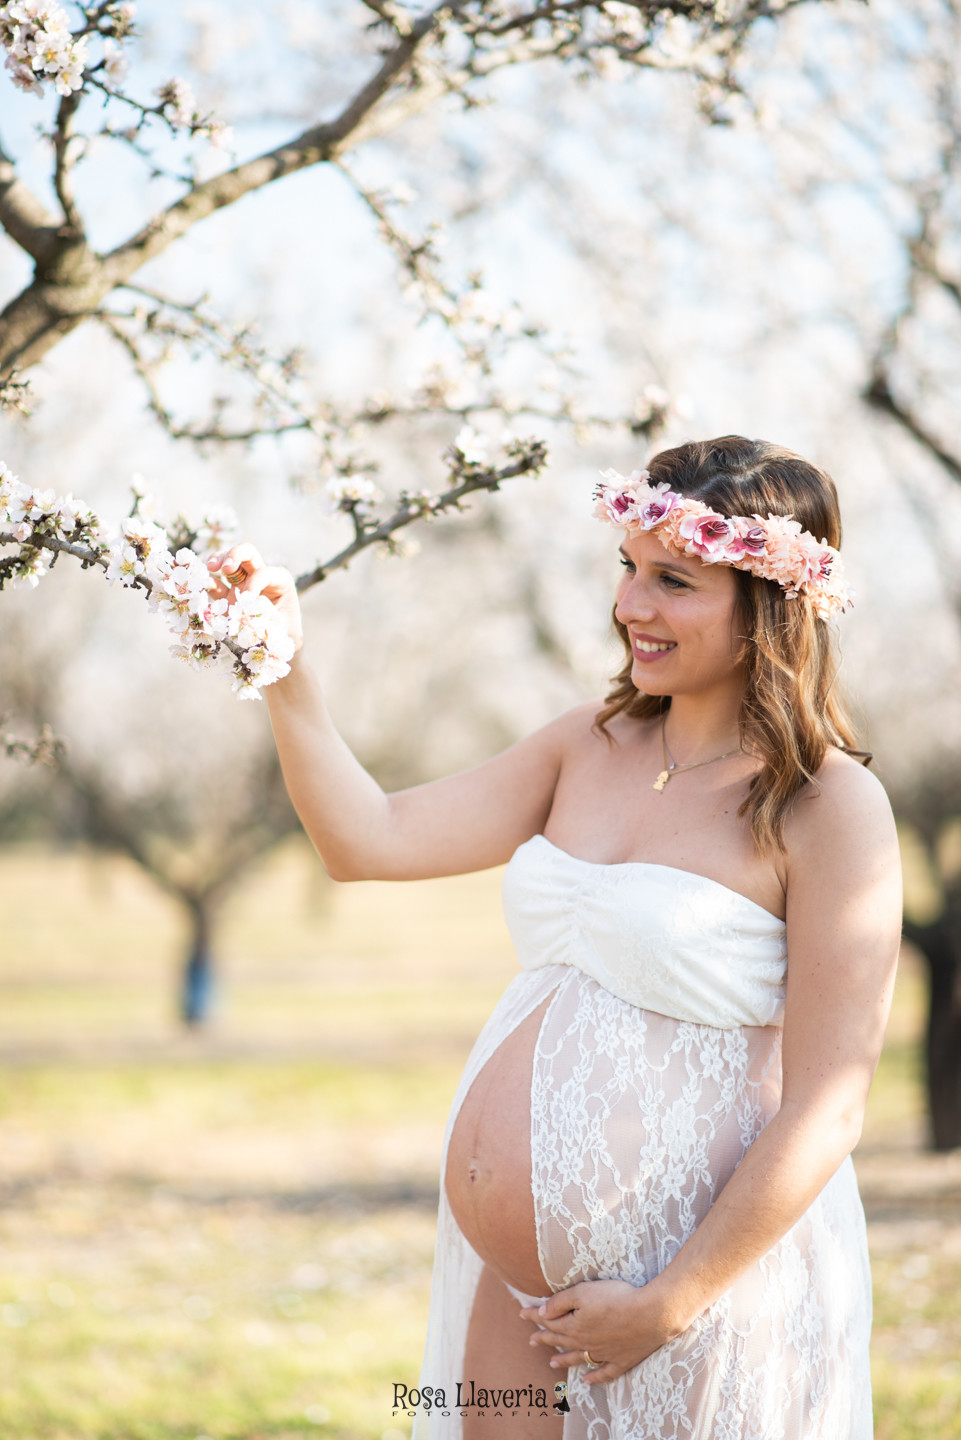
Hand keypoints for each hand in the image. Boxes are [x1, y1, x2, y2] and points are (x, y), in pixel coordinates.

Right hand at [207, 543, 303, 653]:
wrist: (277, 647)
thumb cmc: (285, 634)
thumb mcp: (284, 628)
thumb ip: (270, 615)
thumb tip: (252, 602)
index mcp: (280, 581)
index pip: (264, 573)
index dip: (254, 583)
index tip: (247, 599)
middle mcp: (261, 576)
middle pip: (247, 553)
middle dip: (235, 555)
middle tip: (224, 568)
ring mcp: (243, 583)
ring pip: (229, 560)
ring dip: (217, 560)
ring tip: (209, 568)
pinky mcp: (229, 594)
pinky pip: (216, 584)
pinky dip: (207, 582)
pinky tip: (200, 584)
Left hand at [520, 1278, 677, 1385]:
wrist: (650, 1315)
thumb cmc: (616, 1299)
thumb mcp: (583, 1292)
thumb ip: (560, 1303)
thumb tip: (542, 1313)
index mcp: (574, 1326)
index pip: (550, 1321)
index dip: (535, 1317)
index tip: (522, 1314)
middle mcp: (586, 1343)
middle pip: (561, 1341)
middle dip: (544, 1338)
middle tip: (531, 1340)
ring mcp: (604, 1354)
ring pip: (578, 1358)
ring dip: (564, 1360)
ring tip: (552, 1362)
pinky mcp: (621, 1360)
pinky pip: (604, 1372)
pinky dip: (594, 1377)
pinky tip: (587, 1380)